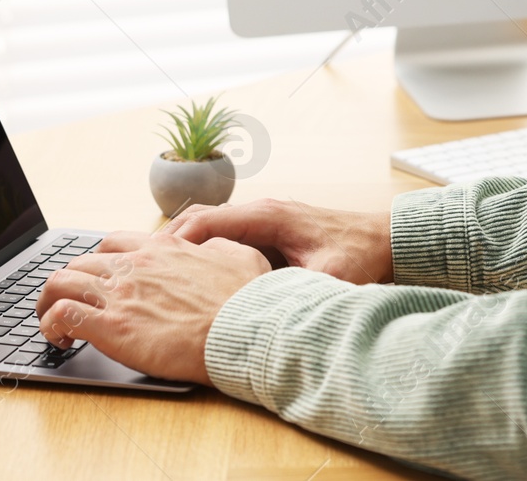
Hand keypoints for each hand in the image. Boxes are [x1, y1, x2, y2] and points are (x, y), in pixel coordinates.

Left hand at [34, 230, 269, 384]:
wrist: (243, 330)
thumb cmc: (247, 300)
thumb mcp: (239, 256)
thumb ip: (217, 247)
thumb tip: (211, 246)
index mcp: (163, 249)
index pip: (113, 242)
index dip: (100, 261)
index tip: (101, 280)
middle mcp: (135, 265)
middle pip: (80, 262)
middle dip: (70, 283)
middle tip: (73, 305)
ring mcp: (120, 294)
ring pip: (60, 283)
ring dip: (49, 301)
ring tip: (52, 323)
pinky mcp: (111, 327)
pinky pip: (61, 316)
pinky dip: (51, 326)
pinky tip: (60, 340)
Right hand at [163, 198, 393, 284]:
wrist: (386, 240)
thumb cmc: (362, 254)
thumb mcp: (333, 278)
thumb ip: (305, 291)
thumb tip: (281, 313)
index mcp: (270, 216)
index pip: (209, 220)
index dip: (178, 241)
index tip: (153, 260)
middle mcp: (262, 212)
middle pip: (201, 220)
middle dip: (169, 243)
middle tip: (141, 267)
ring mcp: (264, 220)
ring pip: (209, 226)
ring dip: (183, 246)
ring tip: (155, 272)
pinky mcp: (268, 231)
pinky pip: (223, 236)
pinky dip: (201, 250)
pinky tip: (189, 276)